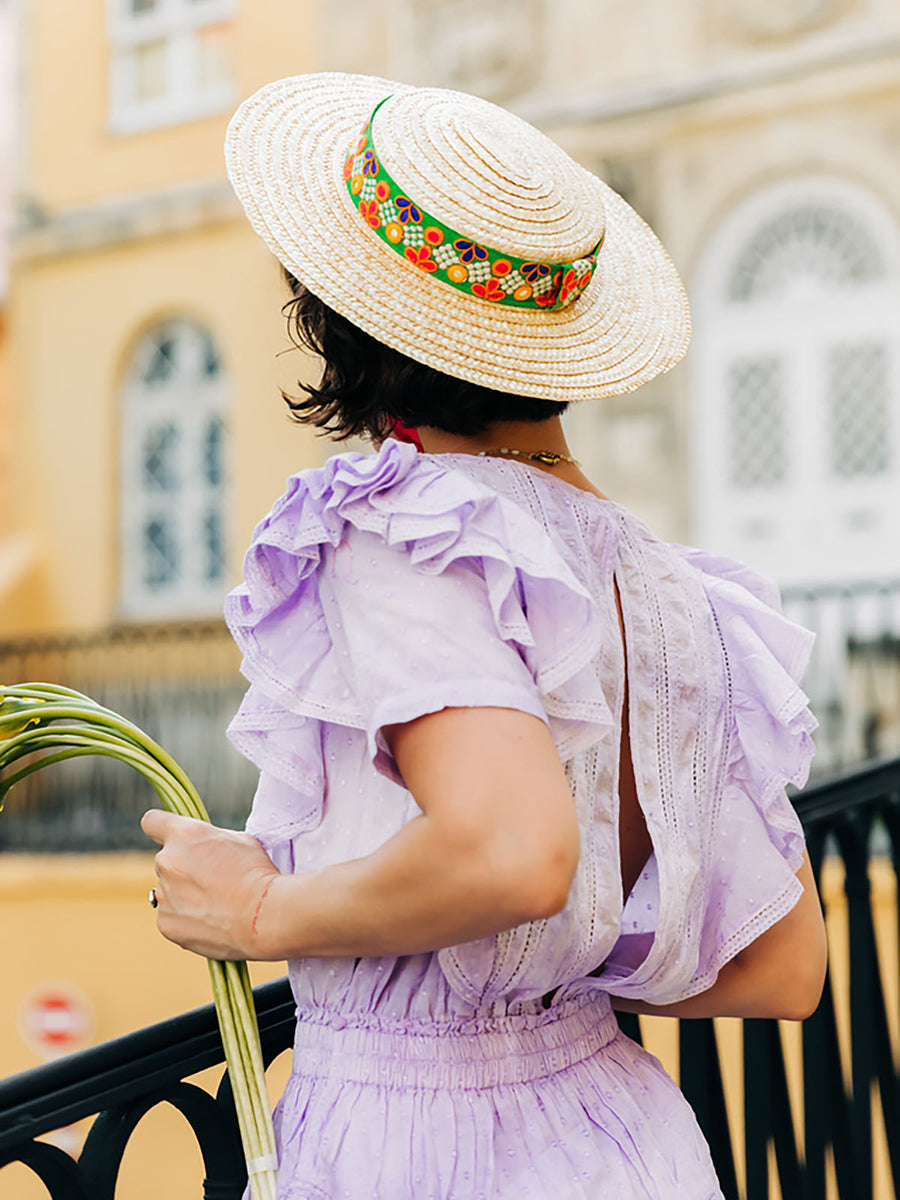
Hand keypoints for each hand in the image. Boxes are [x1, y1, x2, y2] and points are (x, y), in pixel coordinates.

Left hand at [140, 810, 279, 960]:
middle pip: (166, 861)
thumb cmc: (257, 874)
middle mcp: (166, 861)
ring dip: (185, 895)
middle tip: (213, 880)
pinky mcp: (165, 923)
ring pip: (169, 891)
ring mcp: (163, 894)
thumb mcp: (239, 839)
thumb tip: (206, 850)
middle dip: (184, 868)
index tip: (172, 838)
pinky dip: (186, 920)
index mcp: (183, 834)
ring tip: (216, 905)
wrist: (262, 916)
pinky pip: (171, 917)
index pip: (152, 821)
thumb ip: (211, 840)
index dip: (161, 829)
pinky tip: (211, 921)